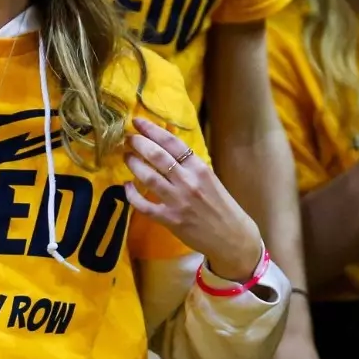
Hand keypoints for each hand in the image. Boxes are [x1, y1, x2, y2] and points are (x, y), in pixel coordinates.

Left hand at [124, 117, 263, 279]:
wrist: (232, 237)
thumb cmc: (221, 205)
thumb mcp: (209, 177)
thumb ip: (189, 162)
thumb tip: (166, 140)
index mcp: (199, 168)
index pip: (172, 142)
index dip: (151, 129)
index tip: (137, 121)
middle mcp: (188, 182)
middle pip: (157, 155)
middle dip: (138, 143)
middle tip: (128, 138)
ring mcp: (178, 201)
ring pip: (147, 177)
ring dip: (133, 164)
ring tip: (126, 156)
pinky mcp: (170, 219)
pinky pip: (143, 205)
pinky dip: (131, 194)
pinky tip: (127, 186)